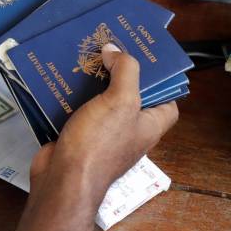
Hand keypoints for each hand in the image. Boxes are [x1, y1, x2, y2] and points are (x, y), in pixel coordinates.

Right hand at [29, 43, 177, 194]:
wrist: (63, 180)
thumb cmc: (100, 145)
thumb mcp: (121, 101)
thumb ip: (125, 71)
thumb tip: (115, 50)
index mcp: (148, 126)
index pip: (167, 105)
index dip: (163, 85)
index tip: (149, 64)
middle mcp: (128, 132)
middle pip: (130, 97)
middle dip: (120, 74)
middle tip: (112, 50)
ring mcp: (102, 135)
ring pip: (101, 101)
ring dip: (93, 82)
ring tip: (87, 56)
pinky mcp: (78, 136)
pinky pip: (77, 109)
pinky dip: (71, 94)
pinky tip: (63, 77)